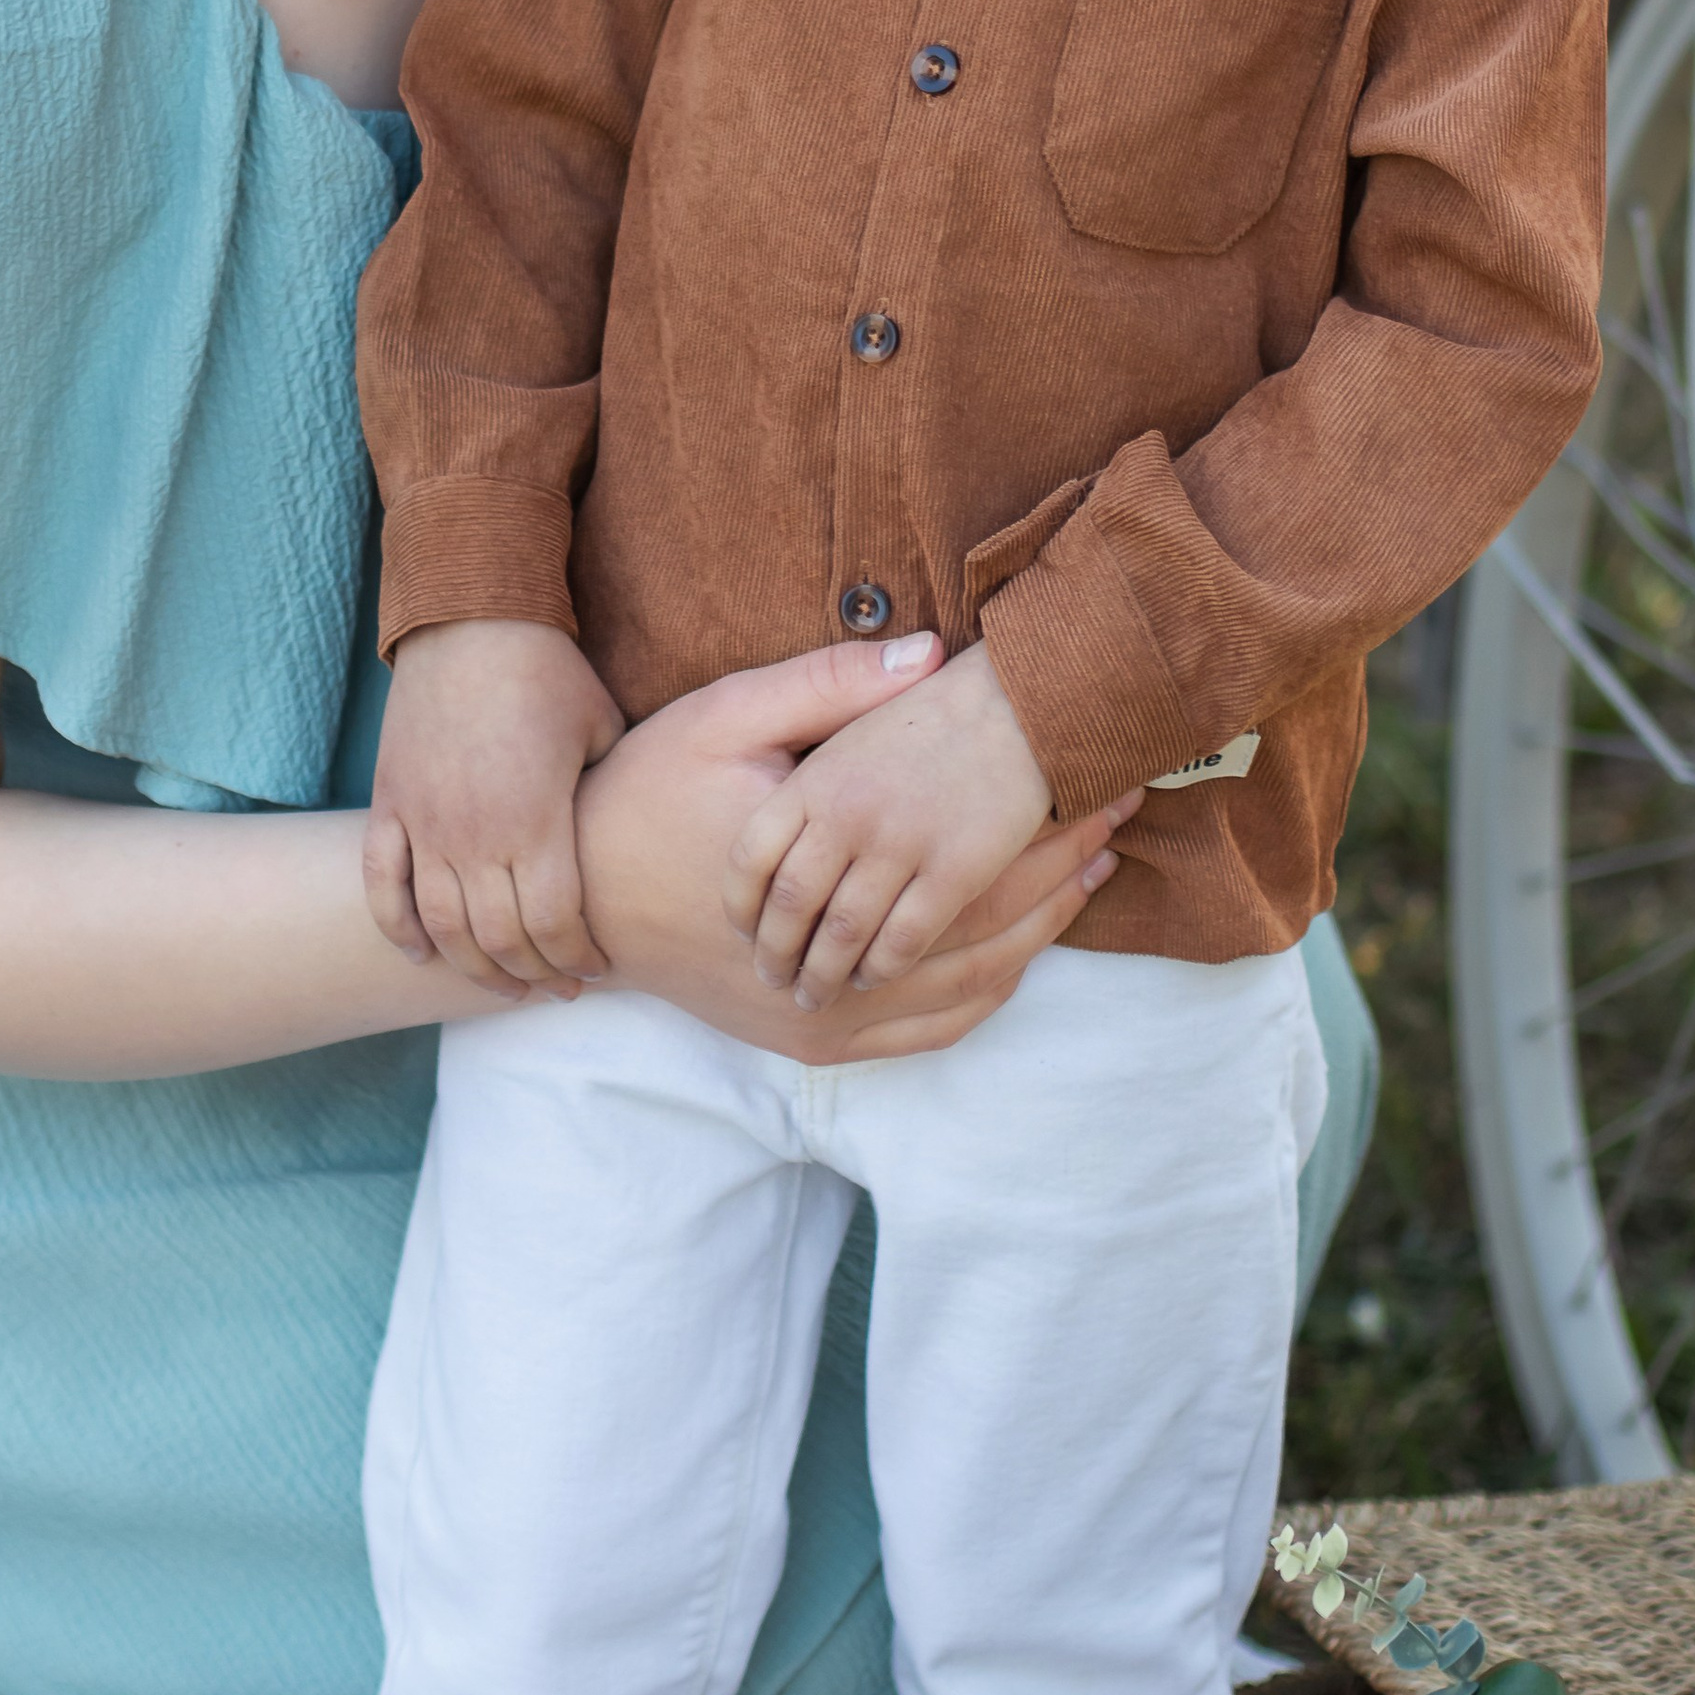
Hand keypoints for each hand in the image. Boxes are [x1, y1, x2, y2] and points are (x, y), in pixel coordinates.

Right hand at [364, 617, 625, 997]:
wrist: (471, 618)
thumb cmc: (547, 672)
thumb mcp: (602, 731)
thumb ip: (609, 796)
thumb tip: (628, 836)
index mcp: (536, 824)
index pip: (556, 926)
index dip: (577, 958)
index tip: (594, 969)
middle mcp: (476, 836)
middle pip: (500, 940)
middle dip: (534, 975)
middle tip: (556, 987)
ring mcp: (425, 825)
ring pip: (443, 926)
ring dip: (473, 967)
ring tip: (502, 984)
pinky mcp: (390, 804)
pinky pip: (381, 884)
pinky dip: (398, 928)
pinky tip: (422, 954)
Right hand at [575, 637, 1133, 1064]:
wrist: (576, 895)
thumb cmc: (647, 793)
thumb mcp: (726, 717)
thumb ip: (828, 687)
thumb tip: (930, 655)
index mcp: (823, 882)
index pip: (966, 863)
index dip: (1040, 823)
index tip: (1096, 776)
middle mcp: (833, 969)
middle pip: (984, 930)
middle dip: (1060, 873)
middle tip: (1118, 819)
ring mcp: (823, 1017)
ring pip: (965, 990)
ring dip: (1038, 935)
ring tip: (1091, 874)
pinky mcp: (811, 1039)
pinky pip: (925, 1031)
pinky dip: (983, 995)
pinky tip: (1022, 952)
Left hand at [721, 639, 1058, 1009]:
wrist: (1013, 700)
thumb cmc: (927, 712)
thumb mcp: (846, 716)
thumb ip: (802, 773)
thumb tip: (756, 804)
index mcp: (814, 778)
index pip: (751, 857)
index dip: (740, 903)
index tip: (740, 930)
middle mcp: (848, 814)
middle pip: (792, 906)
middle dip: (777, 953)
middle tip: (772, 979)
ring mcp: (901, 844)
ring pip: (844, 934)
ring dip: (826, 974)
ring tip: (816, 994)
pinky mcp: (954, 870)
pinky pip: (903, 940)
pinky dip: (881, 968)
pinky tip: (875, 975)